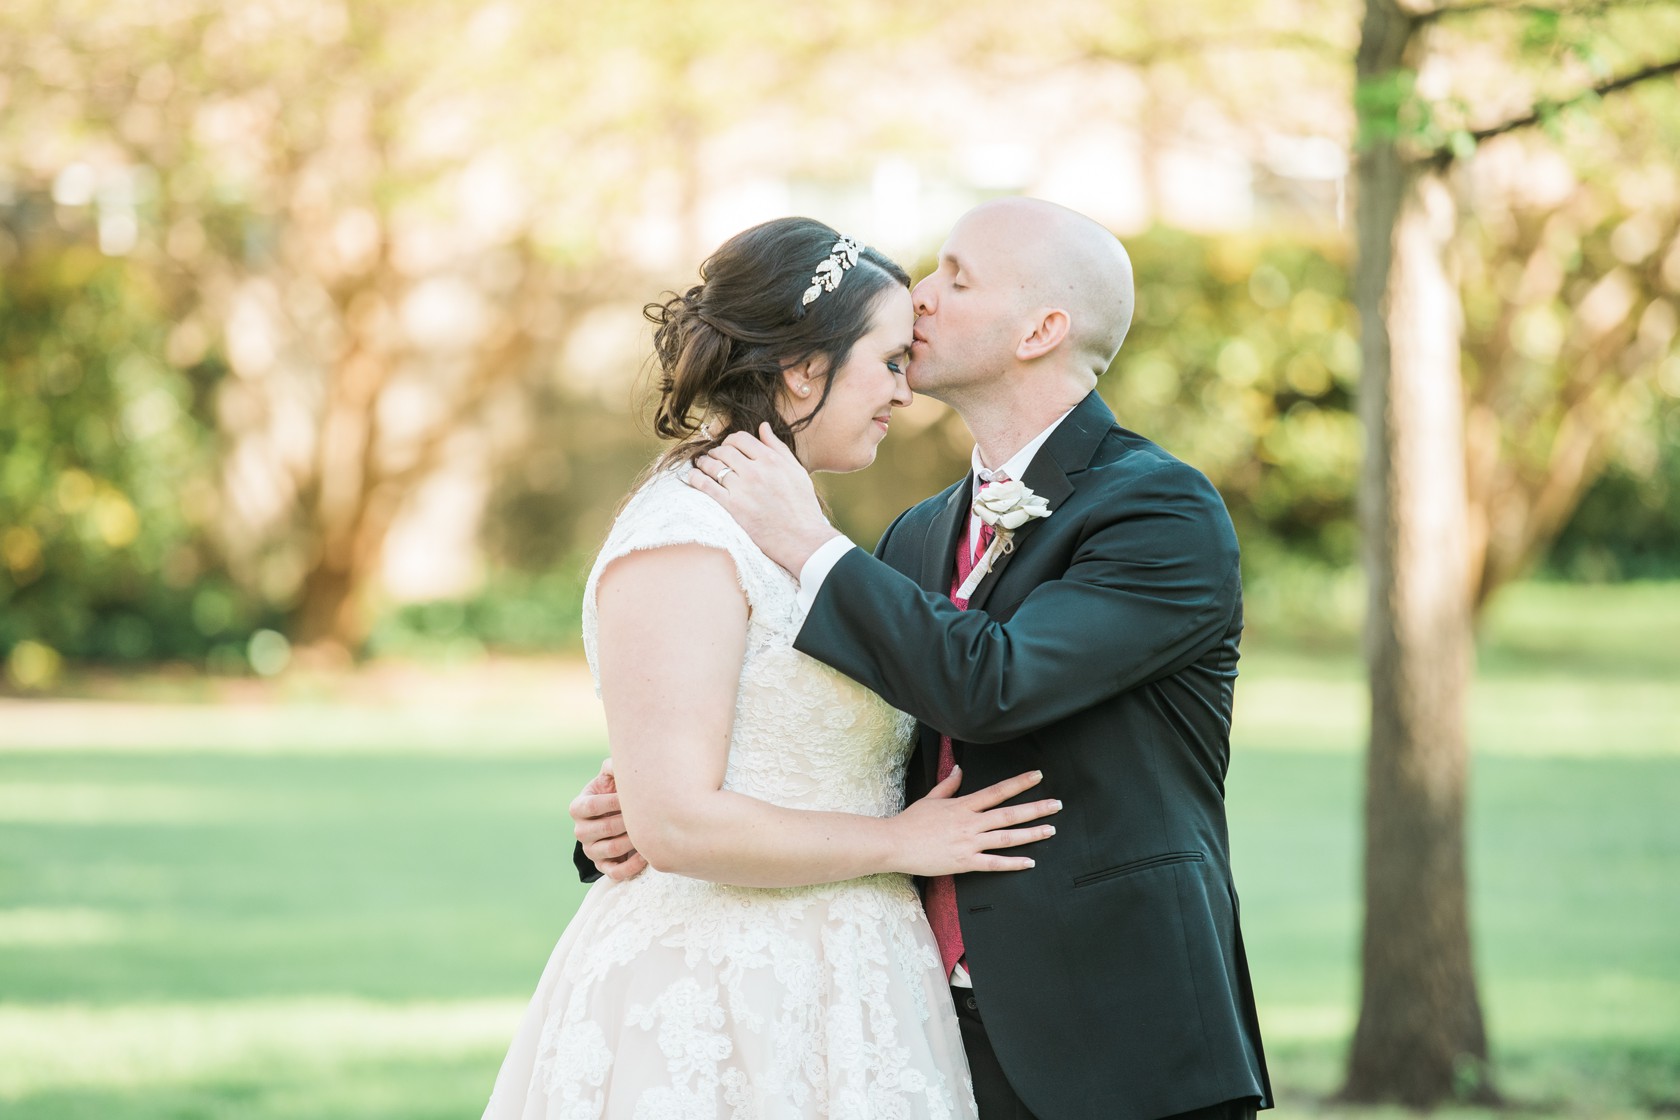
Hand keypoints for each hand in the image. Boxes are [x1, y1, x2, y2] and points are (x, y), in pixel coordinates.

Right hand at [569, 757, 646, 880]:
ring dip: (631, 841)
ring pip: (609, 850)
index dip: (611, 801)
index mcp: (578, 807)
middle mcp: (580, 831)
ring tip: (648, 832)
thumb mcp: (611, 778)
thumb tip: (616, 763)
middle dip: (626, 821)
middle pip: (602, 828)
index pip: (590, 806)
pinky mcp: (603, 866)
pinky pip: (615, 872)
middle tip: (646, 814)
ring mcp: (591, 850)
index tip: (631, 796)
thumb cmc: (615, 792)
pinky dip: (631, 866)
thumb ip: (612, 767)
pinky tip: (646, 855)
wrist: (619, 815)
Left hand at [684, 424, 841, 573]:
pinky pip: (706, 486)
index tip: (728, 447)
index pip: (741, 438)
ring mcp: (743, 489)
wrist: (801, 539)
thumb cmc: (802, 506)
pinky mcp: (732, 507)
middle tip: (713, 457)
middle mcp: (755, 471)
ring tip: (701, 465)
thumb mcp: (797, 471)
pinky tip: (693, 477)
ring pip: (713, 466)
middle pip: (724, 450)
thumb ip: (778, 447)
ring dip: (704, 462)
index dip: (731, 440)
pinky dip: (696, 478)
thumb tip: (763, 426)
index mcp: (771, 460)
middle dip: (716, 451)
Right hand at [889, 768, 1059, 876]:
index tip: (1037, 776)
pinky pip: (993, 863)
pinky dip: (1012, 863)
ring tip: (1050, 829)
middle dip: (1035, 808)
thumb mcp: (930, 797)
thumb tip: (958, 768)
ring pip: (1006, 837)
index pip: (997, 791)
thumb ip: (948, 785)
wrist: (895, 843)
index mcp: (963, 805)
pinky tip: (1029, 862)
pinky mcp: (964, 862)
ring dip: (1031, 833)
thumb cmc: (911, 821)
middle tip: (1057, 805)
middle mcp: (970, 822)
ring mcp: (969, 842)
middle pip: (1009, 813)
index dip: (1019, 783)